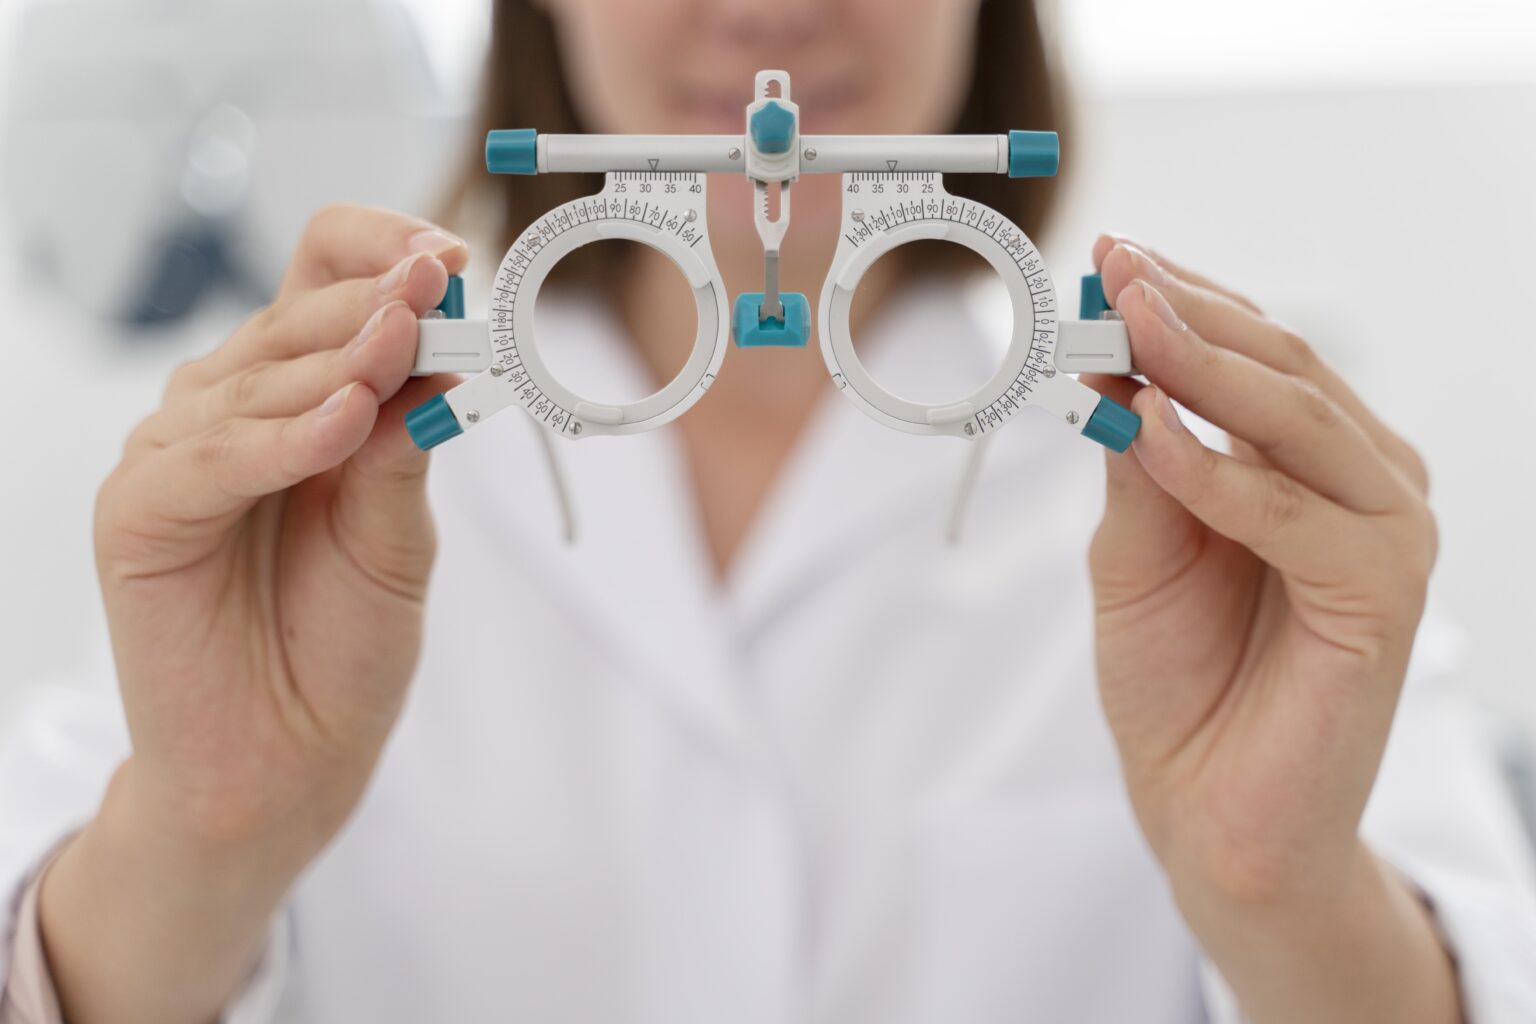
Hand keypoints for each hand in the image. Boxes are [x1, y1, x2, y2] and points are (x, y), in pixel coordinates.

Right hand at [40, 205, 467, 1023]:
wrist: (288, 761)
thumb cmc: (340, 645)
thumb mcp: (399, 534)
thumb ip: (406, 445)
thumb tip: (438, 353)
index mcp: (302, 394)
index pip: (325, 273)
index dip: (384, 253)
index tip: (453, 260)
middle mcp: (234, 407)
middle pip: (296, 314)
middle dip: (379, 306)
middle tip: (442, 296)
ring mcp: (179, 454)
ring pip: (255, 376)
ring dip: (338, 362)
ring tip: (402, 354)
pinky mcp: (137, 514)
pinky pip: (209, 456)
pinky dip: (280, 439)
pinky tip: (342, 423)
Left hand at [1082, 236, 1457, 1022]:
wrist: (1208, 810)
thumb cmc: (1180, 679)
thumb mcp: (1137, 548)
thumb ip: (1137, 459)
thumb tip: (1108, 359)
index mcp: (1311, 461)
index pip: (1256, 352)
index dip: (1183, 299)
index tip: (1110, 254)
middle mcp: (1364, 483)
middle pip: (1284, 368)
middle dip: (1190, 314)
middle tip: (1116, 267)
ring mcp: (1387, 535)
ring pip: (1302, 422)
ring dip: (1206, 368)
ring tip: (1126, 323)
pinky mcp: (1382, 596)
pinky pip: (1298, 515)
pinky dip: (1220, 472)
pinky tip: (1150, 434)